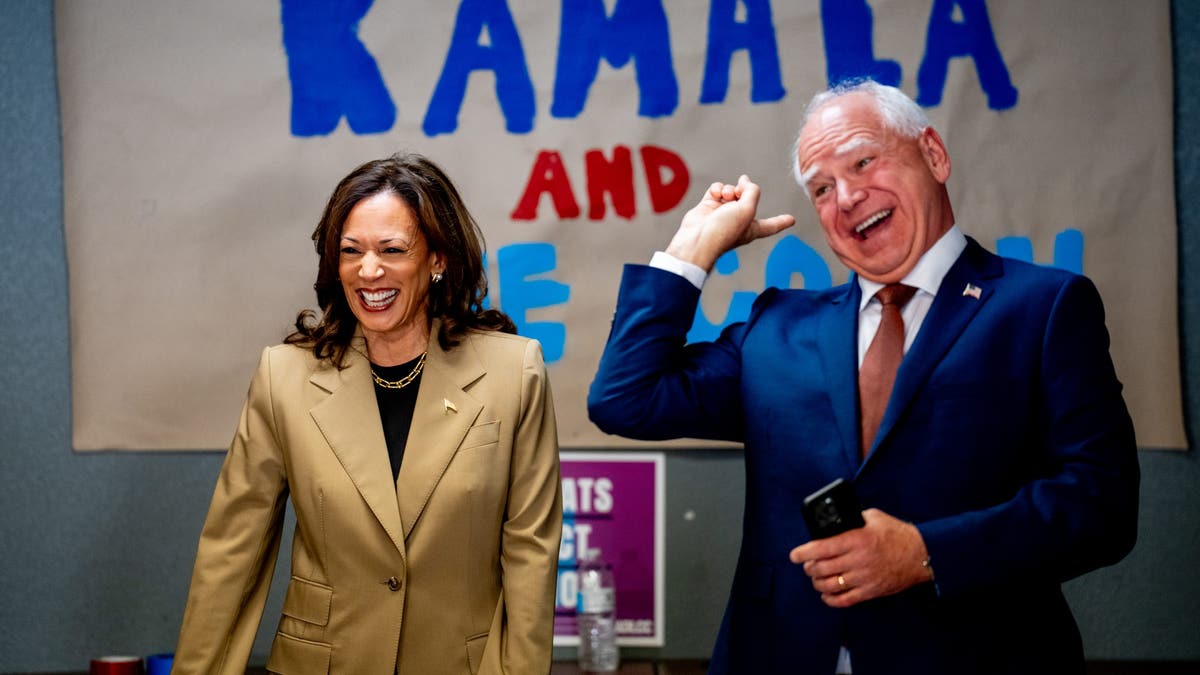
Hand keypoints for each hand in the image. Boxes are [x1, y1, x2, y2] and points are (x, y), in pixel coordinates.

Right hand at [665, 175, 793, 270]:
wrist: (697, 239)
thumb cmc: (724, 231)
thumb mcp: (747, 210)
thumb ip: (752, 192)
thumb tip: (745, 180)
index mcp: (752, 228)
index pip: (770, 225)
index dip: (781, 221)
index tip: (791, 220)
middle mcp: (737, 221)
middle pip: (748, 199)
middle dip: (745, 190)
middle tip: (740, 188)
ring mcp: (722, 213)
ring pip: (732, 191)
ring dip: (731, 189)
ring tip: (726, 195)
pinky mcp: (707, 207)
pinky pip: (717, 190)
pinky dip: (718, 188)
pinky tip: (717, 193)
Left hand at [788, 509, 932, 607]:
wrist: (921, 555)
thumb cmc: (897, 534)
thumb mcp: (873, 517)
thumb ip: (853, 518)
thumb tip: (836, 521)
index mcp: (856, 539)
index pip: (821, 548)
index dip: (803, 552)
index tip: (794, 554)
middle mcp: (857, 560)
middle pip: (821, 568)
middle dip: (809, 567)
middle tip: (806, 564)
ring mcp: (863, 578)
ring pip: (829, 585)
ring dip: (817, 582)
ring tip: (816, 577)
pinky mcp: (870, 592)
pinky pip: (844, 600)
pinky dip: (831, 599)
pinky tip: (826, 594)